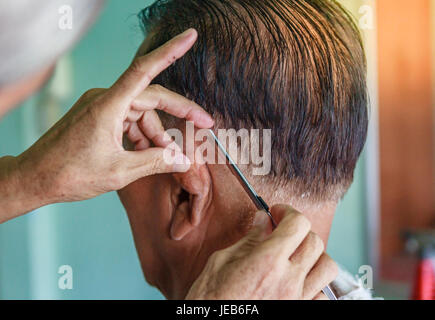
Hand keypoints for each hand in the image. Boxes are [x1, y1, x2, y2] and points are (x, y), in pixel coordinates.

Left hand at [0, 29, 212, 221]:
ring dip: (157, 134)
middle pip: (152, 98)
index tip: (190, 36)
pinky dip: (141, 135)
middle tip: (204, 124)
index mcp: (109, 105)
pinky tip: (146, 154)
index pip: (145, 69)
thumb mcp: (120, 171)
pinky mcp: (97, 116)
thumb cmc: (71, 173)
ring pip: (141, 113)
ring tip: (166, 156)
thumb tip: (184, 160)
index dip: (170, 51)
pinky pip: (128, 120)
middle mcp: (106, 99)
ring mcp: (101, 107)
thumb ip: (156, 162)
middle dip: (179, 113)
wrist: (36, 178)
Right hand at [186, 204, 337, 299]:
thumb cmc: (211, 300)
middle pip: (315, 242)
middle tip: (283, 229)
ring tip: (295, 255)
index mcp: (267, 261)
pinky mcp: (298, 312)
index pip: (297, 224)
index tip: (278, 213)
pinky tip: (297, 281)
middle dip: (300, 230)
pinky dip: (315, 283)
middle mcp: (288, 280)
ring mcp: (297, 299)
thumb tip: (262, 221)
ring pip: (327, 267)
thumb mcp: (221, 262)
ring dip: (313, 255)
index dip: (288, 212)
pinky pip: (322, 295)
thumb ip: (248, 240)